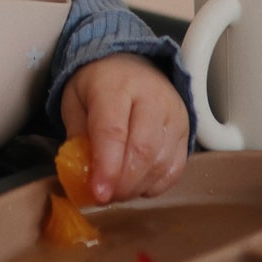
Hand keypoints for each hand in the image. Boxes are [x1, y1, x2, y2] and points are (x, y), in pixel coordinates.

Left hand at [58, 53, 189, 205]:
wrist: (130, 63)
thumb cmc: (99, 85)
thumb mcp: (74, 102)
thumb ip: (77, 139)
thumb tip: (83, 177)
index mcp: (116, 86)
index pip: (113, 132)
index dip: (106, 168)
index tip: (98, 193)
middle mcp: (152, 98)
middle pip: (142, 151)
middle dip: (122, 184)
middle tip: (105, 197)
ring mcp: (174, 114)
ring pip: (161, 163)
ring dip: (137, 187)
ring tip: (117, 191)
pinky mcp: (187, 129)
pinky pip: (175, 167)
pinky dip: (155, 185)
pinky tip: (138, 185)